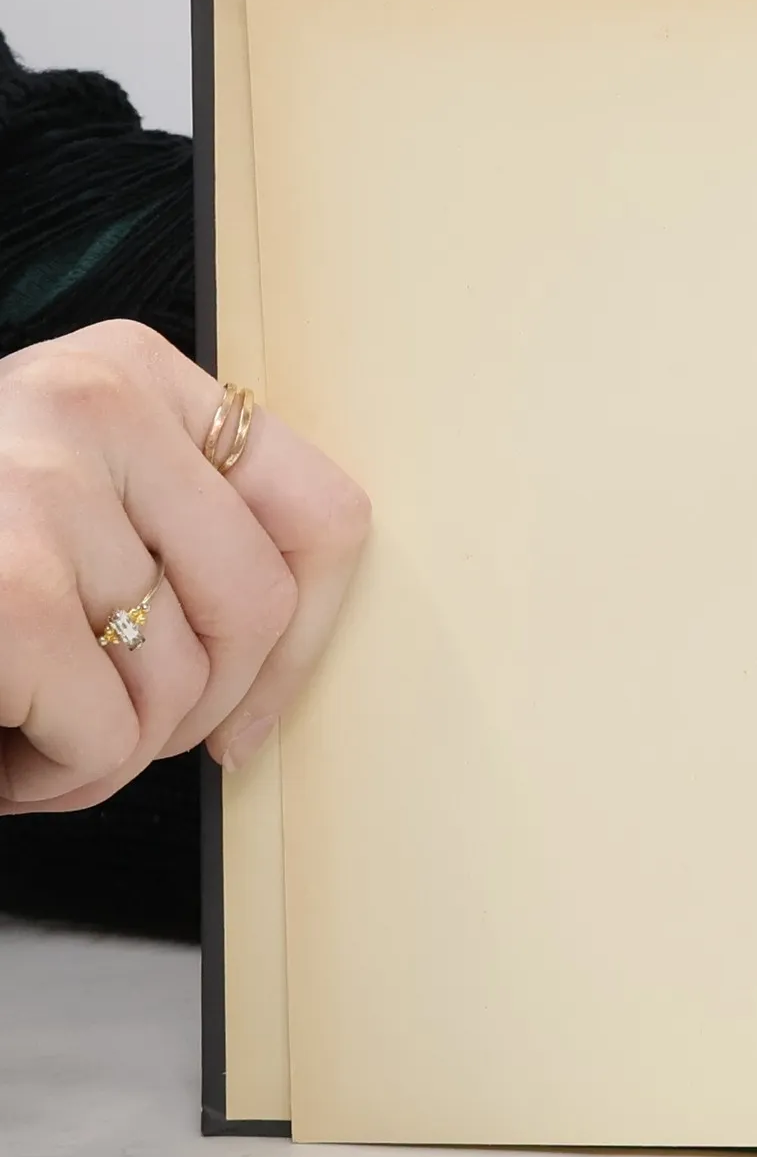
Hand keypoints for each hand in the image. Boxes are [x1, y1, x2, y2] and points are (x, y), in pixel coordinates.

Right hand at [0, 320, 368, 811]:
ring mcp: (37, 489)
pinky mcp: (4, 593)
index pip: (324, 512)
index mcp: (126, 376)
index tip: (253, 703)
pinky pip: (112, 738)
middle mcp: (89, 405)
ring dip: (106, 752)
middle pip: (262, 611)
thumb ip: (171, 530)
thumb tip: (291, 659)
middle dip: (194, 708)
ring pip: (184, 687)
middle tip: (100, 727)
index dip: (310, 634)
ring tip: (18, 725)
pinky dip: (58, 781)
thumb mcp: (58, 501)